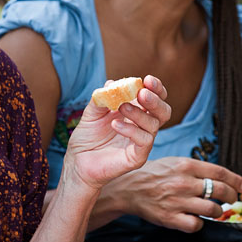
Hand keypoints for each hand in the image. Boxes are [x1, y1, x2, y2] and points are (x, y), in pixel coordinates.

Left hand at [62, 75, 170, 190]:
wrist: (77, 162)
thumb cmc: (87, 138)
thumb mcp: (91, 113)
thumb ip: (102, 98)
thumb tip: (111, 83)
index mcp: (136, 113)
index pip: (155, 98)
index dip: (155, 88)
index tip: (147, 79)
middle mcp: (142, 127)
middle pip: (164, 112)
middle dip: (156, 100)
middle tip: (142, 93)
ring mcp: (142, 143)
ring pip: (154, 125)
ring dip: (139, 113)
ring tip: (121, 107)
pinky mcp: (137, 157)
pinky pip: (144, 141)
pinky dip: (131, 129)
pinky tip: (115, 124)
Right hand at [102, 157, 241, 232]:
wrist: (128, 188)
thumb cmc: (154, 174)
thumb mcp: (175, 162)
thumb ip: (197, 169)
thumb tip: (222, 178)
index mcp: (186, 165)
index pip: (220, 172)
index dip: (237, 181)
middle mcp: (183, 182)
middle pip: (221, 191)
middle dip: (231, 197)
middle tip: (231, 200)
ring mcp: (177, 201)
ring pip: (212, 209)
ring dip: (217, 211)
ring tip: (213, 210)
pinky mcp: (171, 218)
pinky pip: (196, 225)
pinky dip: (199, 223)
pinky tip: (195, 218)